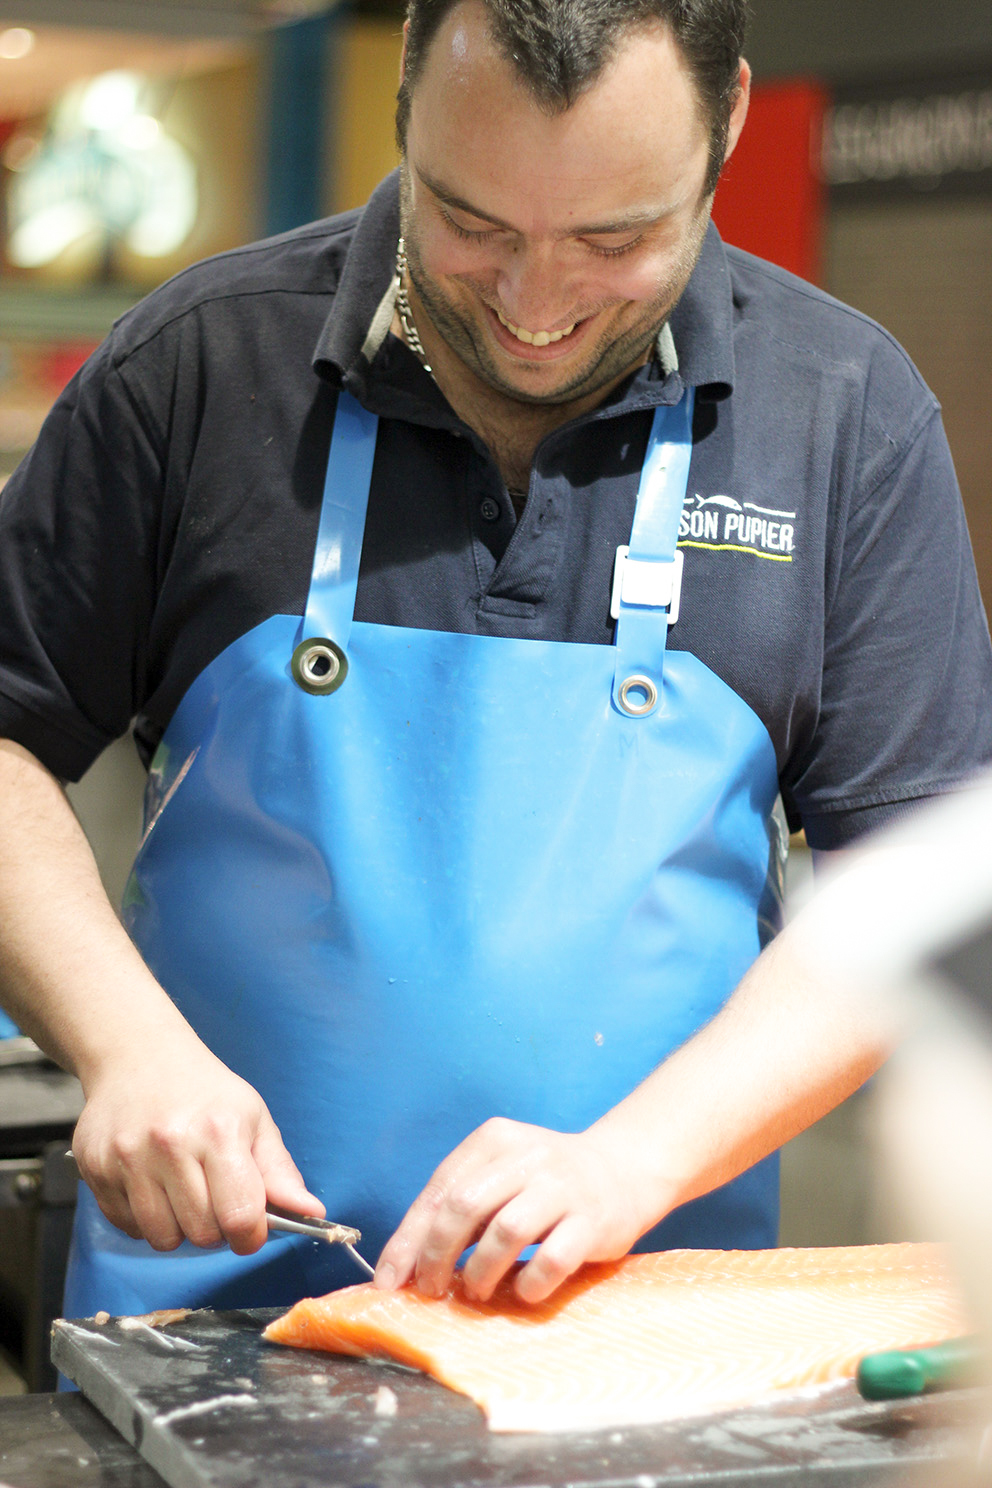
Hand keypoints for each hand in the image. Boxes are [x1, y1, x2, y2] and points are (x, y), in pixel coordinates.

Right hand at [72, 1036, 322, 1253]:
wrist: (139, 1056)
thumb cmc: (205, 1091)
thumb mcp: (253, 1119)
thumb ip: (279, 1172)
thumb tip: (314, 1214)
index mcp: (219, 1131)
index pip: (240, 1216)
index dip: (251, 1235)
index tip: (250, 1229)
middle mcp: (171, 1144)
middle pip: (202, 1234)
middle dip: (216, 1228)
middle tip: (214, 1198)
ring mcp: (128, 1157)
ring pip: (162, 1238)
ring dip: (178, 1227)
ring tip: (182, 1190)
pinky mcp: (96, 1169)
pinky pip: (127, 1226)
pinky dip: (144, 1218)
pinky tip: (152, 1184)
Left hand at [374, 1117, 651, 1304]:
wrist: (623, 1170)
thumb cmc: (545, 1182)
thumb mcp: (499, 1176)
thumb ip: (459, 1208)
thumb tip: (405, 1264)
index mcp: (494, 1140)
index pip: (439, 1191)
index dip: (408, 1240)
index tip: (390, 1281)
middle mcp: (527, 1156)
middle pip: (464, 1207)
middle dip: (436, 1256)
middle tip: (432, 1289)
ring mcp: (562, 1186)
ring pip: (506, 1232)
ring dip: (480, 1272)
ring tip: (476, 1290)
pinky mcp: (592, 1220)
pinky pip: (552, 1259)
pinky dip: (530, 1283)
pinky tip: (524, 1290)